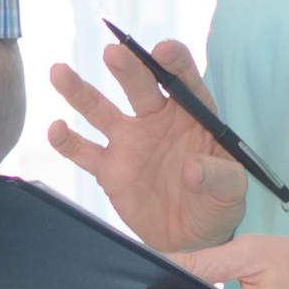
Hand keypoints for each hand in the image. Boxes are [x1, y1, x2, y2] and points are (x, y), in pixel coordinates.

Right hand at [45, 34, 246, 255]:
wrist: (190, 238)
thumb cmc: (217, 204)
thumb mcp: (232, 192)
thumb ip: (219, 177)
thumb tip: (192, 170)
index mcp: (192, 115)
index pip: (183, 79)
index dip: (174, 62)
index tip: (163, 51)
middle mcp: (157, 119)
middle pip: (140, 86)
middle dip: (128, 68)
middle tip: (114, 52)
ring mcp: (130, 142)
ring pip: (100, 110)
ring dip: (79, 91)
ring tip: (59, 72)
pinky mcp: (109, 169)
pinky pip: (84, 152)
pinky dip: (67, 141)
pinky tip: (56, 129)